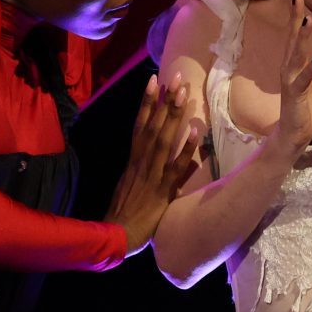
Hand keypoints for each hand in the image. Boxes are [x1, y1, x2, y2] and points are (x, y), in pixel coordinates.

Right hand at [105, 73, 203, 252]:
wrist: (116, 236)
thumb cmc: (127, 215)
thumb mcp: (138, 188)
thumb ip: (158, 173)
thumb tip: (184, 162)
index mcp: (134, 160)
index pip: (140, 124)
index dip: (147, 102)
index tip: (154, 80)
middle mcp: (141, 162)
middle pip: (153, 125)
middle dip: (164, 100)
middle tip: (175, 75)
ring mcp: (151, 175)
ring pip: (164, 139)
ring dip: (174, 115)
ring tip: (184, 92)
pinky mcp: (161, 191)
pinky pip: (176, 167)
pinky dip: (186, 149)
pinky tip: (196, 131)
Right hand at [271, 0, 311, 155]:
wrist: (296, 136)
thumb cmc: (306, 110)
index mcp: (296, 64)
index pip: (297, 35)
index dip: (299, 15)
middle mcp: (289, 68)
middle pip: (293, 38)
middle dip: (295, 16)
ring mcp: (290, 81)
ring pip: (296, 55)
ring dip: (301, 37)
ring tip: (306, 19)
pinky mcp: (295, 95)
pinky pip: (304, 80)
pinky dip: (310, 68)